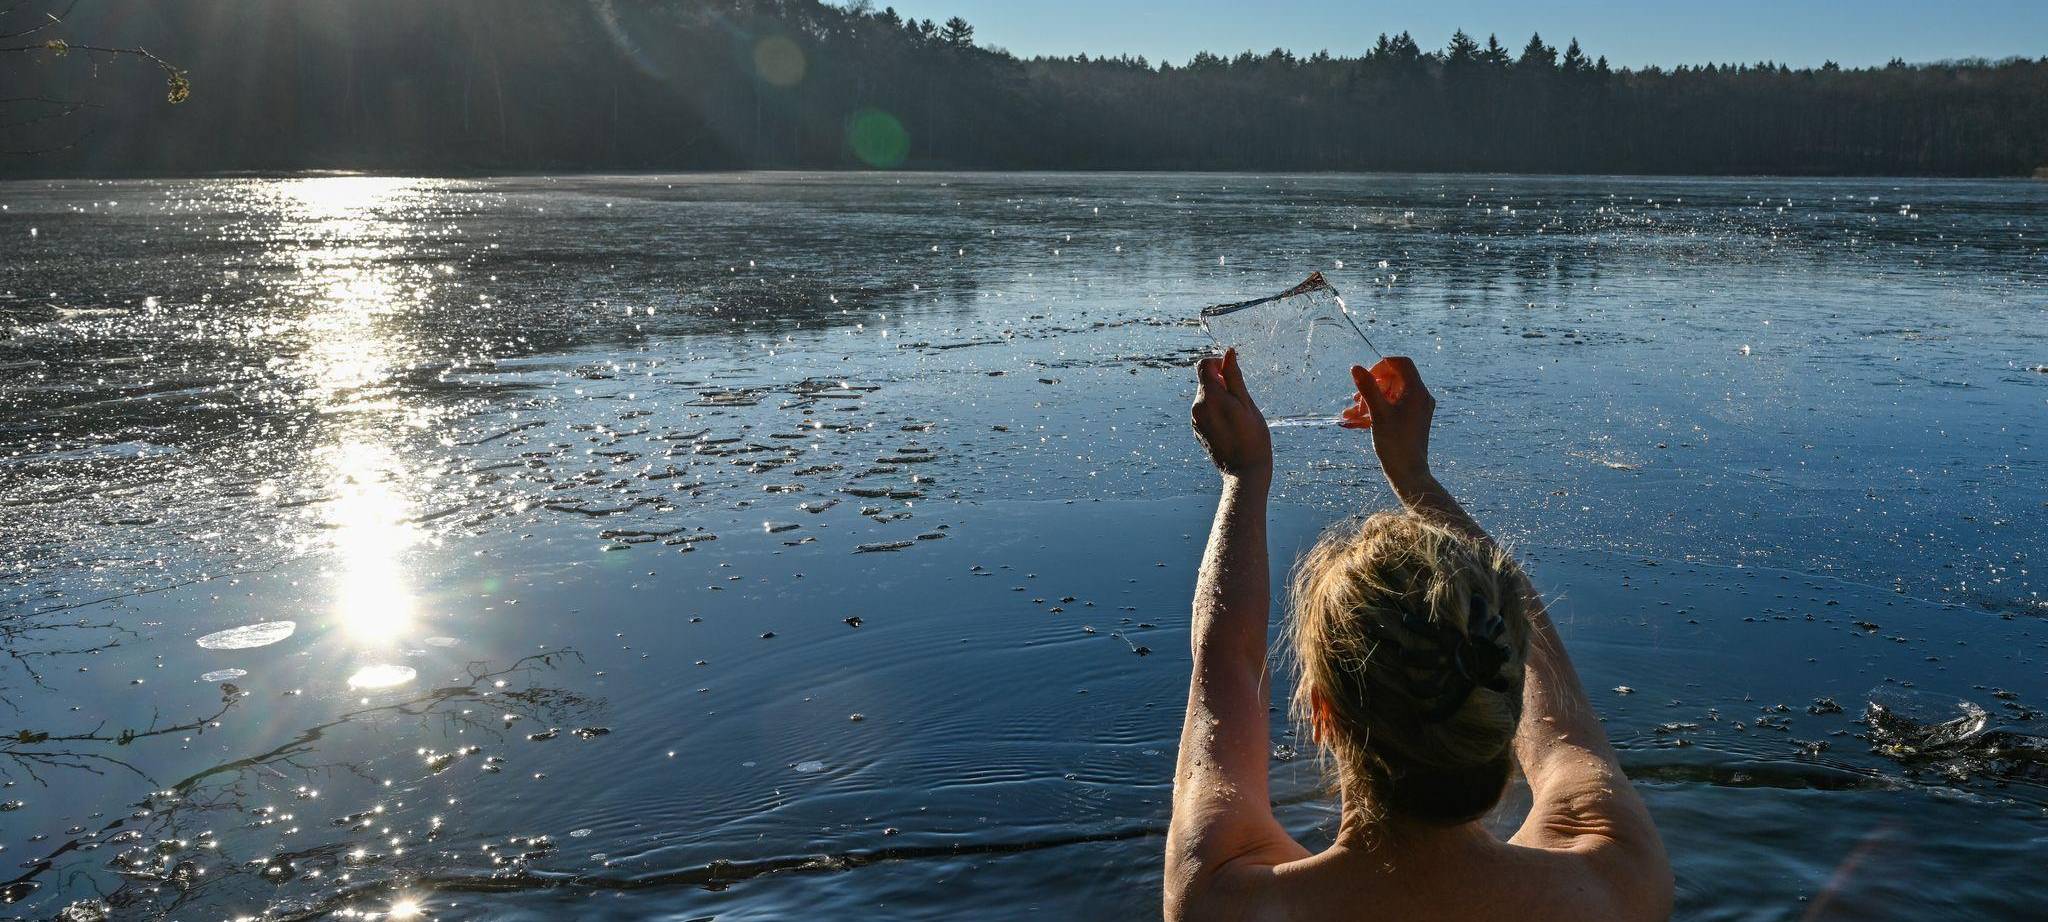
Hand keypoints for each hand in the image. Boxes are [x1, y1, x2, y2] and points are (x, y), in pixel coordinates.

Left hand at [1191, 348, 1271, 481]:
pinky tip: (1231, 425)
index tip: (1232, 373)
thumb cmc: (1253, 437)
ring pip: (1205, 396)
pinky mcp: (1197, 430)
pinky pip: (1204, 411)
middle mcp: (1197, 407)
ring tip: (1237, 415)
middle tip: (1240, 399)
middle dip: (1221, 382)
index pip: (1203, 365)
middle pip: (1204, 381)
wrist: (1244, 472)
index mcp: (1210, 397)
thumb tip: (1228, 352)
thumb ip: (1234, 376)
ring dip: (1219, 397)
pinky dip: (1216, 410)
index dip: (1218, 363)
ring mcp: (1195, 420)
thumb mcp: (1247, 403)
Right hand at [1341, 356, 1433, 480]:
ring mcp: (1417, 409)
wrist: (1408, 473)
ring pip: (1390, 395)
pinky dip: (1376, 411)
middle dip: (1372, 387)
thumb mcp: (1378, 413)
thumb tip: (1356, 367)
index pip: (1401, 363)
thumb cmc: (1395, 444)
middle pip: (1394, 379)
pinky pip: (1392, 408)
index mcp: (1417, 391)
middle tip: (1356, 401)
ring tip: (1351, 414)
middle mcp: (1420, 397)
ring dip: (1370, 401)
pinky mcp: (1412, 421)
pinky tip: (1356, 421)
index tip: (1366, 377)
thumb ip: (1368, 388)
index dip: (1381, 366)